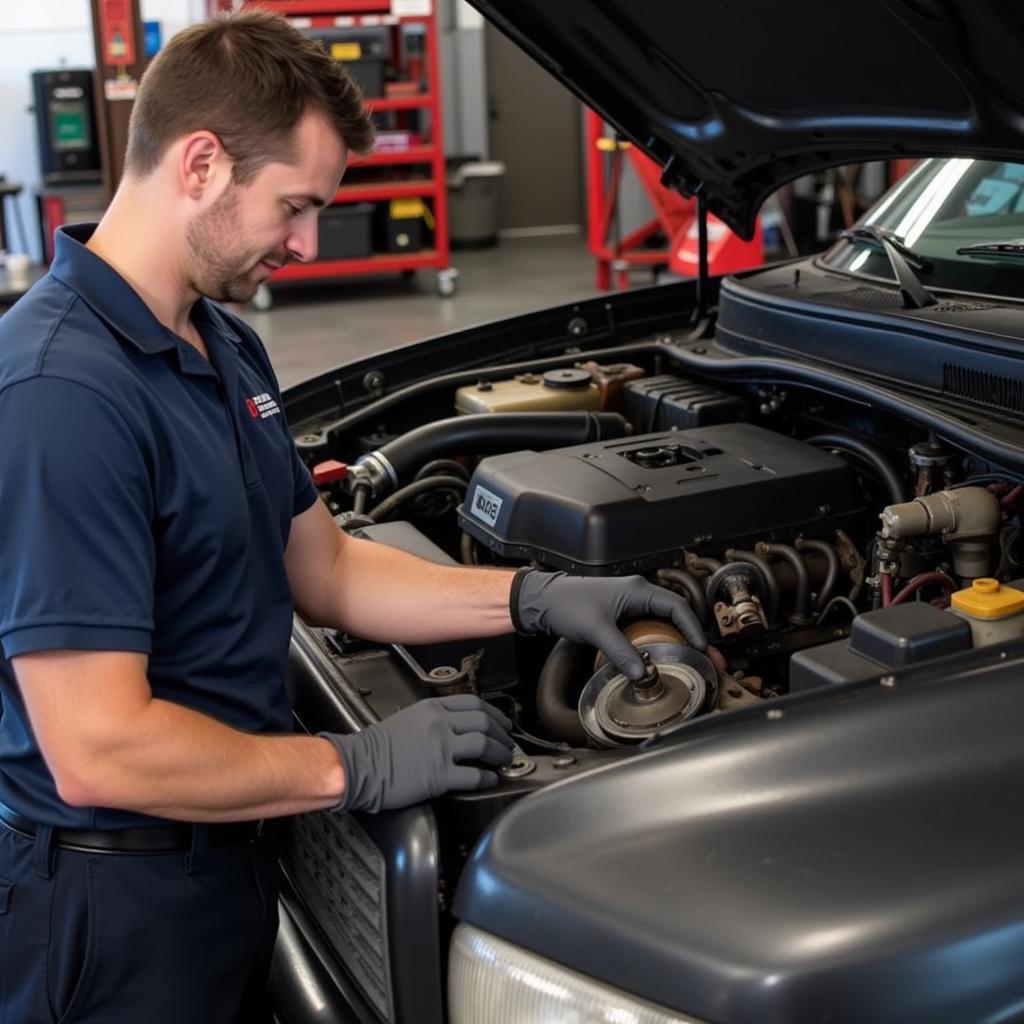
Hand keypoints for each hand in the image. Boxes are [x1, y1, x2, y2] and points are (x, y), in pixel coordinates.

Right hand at [321, 695, 513, 812]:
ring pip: (484, 745)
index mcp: (433, 708)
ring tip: (504, 760)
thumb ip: (434, 718)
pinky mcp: (439, 776)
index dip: (495, 714)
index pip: (474, 704)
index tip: (502, 722)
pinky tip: (490, 780)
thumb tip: (457, 727)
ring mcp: (441, 750)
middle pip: (484, 723)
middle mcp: (440, 725)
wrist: (359, 766)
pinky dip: (487, 778)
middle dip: (502, 734)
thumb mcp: (409, 718)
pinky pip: (473, 776)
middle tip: (508, 742)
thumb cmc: (377, 746)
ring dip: (499, 754)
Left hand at [512, 570, 706, 679]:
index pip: (677, 607)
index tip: (700, 648)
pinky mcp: (621, 615)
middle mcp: (637, 594)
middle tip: (703, 658)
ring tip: (688, 660)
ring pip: (662, 622)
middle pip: (675, 615)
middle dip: (691, 636)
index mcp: (637, 590)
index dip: (692, 628)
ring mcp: (630, 604)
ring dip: (676, 640)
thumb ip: (620, 651)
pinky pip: (648, 627)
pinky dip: (658, 641)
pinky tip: (660, 656)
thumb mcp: (596, 629)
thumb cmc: (567, 603)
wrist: (544, 600)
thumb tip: (641, 671)